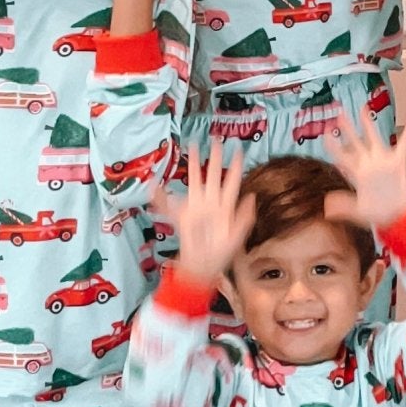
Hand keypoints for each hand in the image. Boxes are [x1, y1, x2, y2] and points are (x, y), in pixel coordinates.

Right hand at [175, 143, 255, 283]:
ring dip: (195, 165)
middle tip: (217, 139)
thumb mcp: (238, 237)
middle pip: (214, 175)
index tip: (239, 150)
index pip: (232, 182)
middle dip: (215, 158)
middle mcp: (211, 202)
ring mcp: (197, 206)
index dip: (236, 167)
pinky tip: (155, 187)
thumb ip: (244, 218)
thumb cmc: (222, 253)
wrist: (203, 267)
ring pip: (196, 180)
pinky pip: (170, 204)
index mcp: (225, 206)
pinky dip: (161, 198)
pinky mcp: (183, 215)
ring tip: (193, 147)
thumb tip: (250, 197)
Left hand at [325, 112, 405, 231]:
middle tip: (339, 114)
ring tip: (363, 108)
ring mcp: (383, 162)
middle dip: (347, 128)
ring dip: (368, 124)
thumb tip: (326, 206)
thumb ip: (342, 206)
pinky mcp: (398, 163)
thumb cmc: (376, 213)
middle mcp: (369, 164)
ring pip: (374, 138)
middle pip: (355, 142)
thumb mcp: (357, 211)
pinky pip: (404, 145)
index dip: (333, 146)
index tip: (325, 134)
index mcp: (357, 174)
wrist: (396, 215)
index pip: (341, 157)